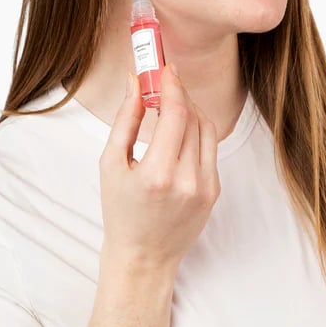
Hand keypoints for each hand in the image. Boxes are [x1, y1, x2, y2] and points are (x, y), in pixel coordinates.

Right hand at [98, 64, 220, 273]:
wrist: (144, 257)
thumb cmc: (120, 212)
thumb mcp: (111, 164)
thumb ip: (125, 120)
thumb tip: (134, 83)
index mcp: (157, 174)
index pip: (175, 114)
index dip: (172, 86)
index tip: (165, 69)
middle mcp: (187, 180)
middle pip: (193, 117)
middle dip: (179, 94)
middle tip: (163, 82)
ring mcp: (205, 187)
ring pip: (207, 129)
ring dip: (191, 109)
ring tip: (171, 104)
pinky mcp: (215, 190)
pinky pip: (210, 147)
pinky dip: (197, 131)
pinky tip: (180, 130)